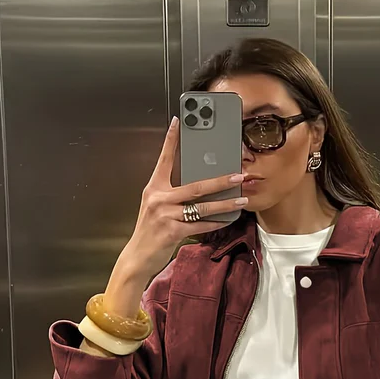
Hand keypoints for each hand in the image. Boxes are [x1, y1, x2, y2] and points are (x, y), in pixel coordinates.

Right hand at [128, 117, 246, 279]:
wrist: (138, 256)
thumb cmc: (149, 232)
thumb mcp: (156, 208)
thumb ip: (172, 196)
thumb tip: (197, 188)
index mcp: (154, 188)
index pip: (164, 160)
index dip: (171, 140)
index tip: (178, 122)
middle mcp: (159, 198)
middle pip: (195, 185)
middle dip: (220, 181)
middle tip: (238, 175)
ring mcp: (166, 214)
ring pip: (202, 206)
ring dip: (225, 204)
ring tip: (241, 200)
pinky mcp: (173, 231)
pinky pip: (200, 224)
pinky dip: (216, 222)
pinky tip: (228, 219)